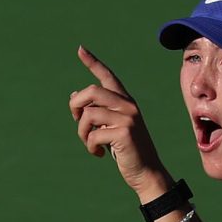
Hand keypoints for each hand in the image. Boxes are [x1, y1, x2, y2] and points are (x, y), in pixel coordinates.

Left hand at [69, 46, 166, 194]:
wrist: (147, 172)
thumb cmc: (128, 151)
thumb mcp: (111, 128)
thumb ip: (97, 112)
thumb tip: (73, 96)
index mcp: (126, 102)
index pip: (108, 77)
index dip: (92, 63)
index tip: (80, 49)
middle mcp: (128, 106)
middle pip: (91, 91)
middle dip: (75, 105)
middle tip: (76, 120)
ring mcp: (128, 118)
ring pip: (88, 115)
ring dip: (82, 132)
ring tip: (90, 144)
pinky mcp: (124, 133)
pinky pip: (93, 135)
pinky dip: (90, 146)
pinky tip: (99, 154)